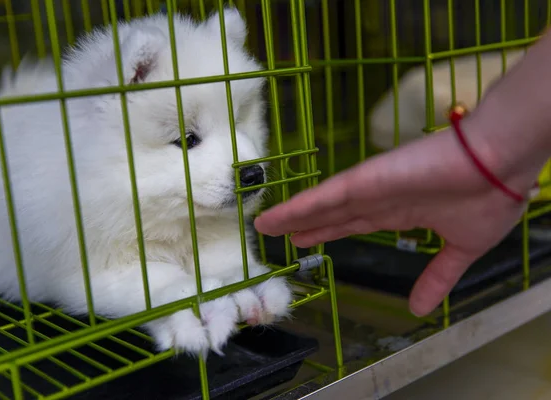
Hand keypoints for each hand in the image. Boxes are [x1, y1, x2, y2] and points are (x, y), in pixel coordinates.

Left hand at [254, 118, 539, 316]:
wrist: (501, 165)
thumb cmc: (488, 198)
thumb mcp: (460, 249)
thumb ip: (436, 276)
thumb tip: (419, 309)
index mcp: (401, 211)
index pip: (355, 224)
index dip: (329, 232)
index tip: (306, 240)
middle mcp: (379, 199)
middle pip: (332, 215)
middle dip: (305, 225)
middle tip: (277, 234)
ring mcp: (370, 188)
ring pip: (322, 205)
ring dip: (292, 215)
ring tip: (265, 225)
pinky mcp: (366, 179)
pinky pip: (325, 195)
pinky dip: (298, 206)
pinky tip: (276, 216)